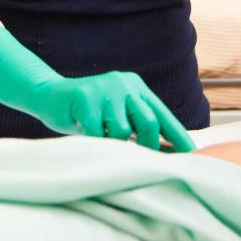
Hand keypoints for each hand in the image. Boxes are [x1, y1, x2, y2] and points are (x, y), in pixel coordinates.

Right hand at [0, 24, 194, 152]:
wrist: (48, 96)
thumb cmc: (85, 113)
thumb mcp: (115, 118)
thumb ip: (139, 129)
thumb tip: (171, 154)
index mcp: (135, 87)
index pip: (163, 114)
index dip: (178, 136)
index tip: (193, 156)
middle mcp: (123, 83)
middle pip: (149, 122)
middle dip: (146, 145)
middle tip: (135, 156)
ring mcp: (104, 88)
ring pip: (122, 130)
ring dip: (112, 141)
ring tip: (98, 134)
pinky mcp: (85, 95)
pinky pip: (98, 131)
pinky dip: (94, 139)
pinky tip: (83, 129)